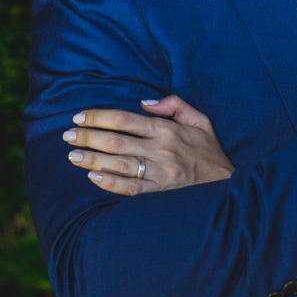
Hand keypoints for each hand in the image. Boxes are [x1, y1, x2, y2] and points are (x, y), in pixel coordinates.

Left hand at [63, 96, 235, 194]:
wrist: (230, 188)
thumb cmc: (210, 154)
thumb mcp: (200, 122)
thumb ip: (175, 105)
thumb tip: (145, 102)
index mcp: (168, 130)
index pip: (125, 119)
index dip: (99, 116)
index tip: (79, 116)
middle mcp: (161, 150)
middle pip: (116, 140)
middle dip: (88, 136)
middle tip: (66, 135)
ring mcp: (160, 173)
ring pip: (118, 163)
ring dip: (92, 158)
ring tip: (72, 155)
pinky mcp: (160, 194)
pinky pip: (130, 188)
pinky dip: (110, 182)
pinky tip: (93, 176)